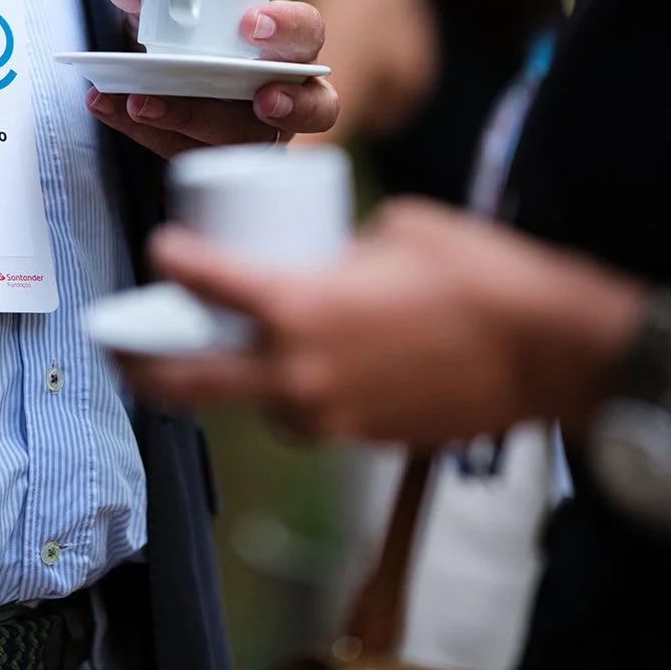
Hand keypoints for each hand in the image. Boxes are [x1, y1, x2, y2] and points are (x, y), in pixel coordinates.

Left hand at [86, 0, 339, 158]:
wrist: (168, 82)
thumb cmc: (189, 42)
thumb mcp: (168, 10)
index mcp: (287, 46)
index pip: (307, 33)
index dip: (287, 30)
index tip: (250, 25)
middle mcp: (287, 94)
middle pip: (304, 105)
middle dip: (278, 103)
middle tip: (253, 98)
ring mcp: (258, 136)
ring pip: (247, 141)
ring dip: (192, 119)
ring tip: (141, 103)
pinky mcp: (217, 162)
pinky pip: (191, 154)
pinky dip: (144, 132)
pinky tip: (110, 108)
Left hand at [116, 199, 642, 442]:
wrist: (550, 351)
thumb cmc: (481, 278)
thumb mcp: (397, 231)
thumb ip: (342, 250)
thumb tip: (325, 260)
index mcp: (299, 307)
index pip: (204, 284)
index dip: (171, 262)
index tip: (163, 250)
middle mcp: (298, 372)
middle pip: (188, 379)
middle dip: (141, 365)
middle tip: (119, 347)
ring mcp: (328, 415)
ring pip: (254, 404)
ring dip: (233, 382)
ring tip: (226, 354)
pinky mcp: (360, 438)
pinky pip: (308, 417)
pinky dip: (296, 395)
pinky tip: (311, 368)